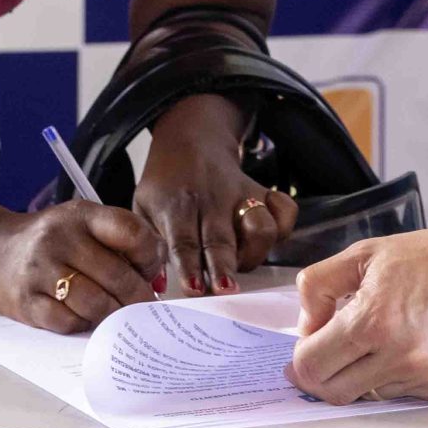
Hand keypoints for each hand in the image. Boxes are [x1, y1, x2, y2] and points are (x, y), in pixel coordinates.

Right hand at [0, 203, 164, 333]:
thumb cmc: (54, 242)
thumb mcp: (84, 225)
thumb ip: (121, 242)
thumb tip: (157, 279)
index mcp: (83, 215)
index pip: (130, 233)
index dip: (150, 257)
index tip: (152, 273)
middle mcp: (60, 238)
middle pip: (116, 275)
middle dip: (138, 297)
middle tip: (146, 309)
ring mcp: (41, 270)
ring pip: (95, 303)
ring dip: (114, 315)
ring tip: (120, 316)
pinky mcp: (26, 302)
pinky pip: (68, 322)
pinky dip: (83, 325)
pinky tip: (87, 320)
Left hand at [136, 94, 298, 294]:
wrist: (191, 138)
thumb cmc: (166, 184)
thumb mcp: (142, 207)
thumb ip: (146, 244)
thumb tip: (156, 285)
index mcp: (177, 207)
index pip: (183, 241)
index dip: (190, 267)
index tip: (195, 288)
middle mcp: (212, 201)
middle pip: (221, 239)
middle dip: (225, 266)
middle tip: (225, 289)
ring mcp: (241, 195)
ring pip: (260, 225)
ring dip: (255, 251)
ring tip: (243, 265)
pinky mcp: (263, 191)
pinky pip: (285, 210)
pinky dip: (284, 226)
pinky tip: (271, 238)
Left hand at [286, 226, 427, 405]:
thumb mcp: (366, 253)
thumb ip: (318, 286)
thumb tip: (304, 329)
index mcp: (373, 320)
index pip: (311, 366)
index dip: (302, 359)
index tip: (309, 348)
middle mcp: (400, 356)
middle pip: (334, 392)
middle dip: (326, 374)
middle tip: (336, 351)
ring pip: (371, 395)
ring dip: (368, 373)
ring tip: (390, 338)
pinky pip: (408, 398)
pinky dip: (403, 378)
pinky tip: (419, 347)